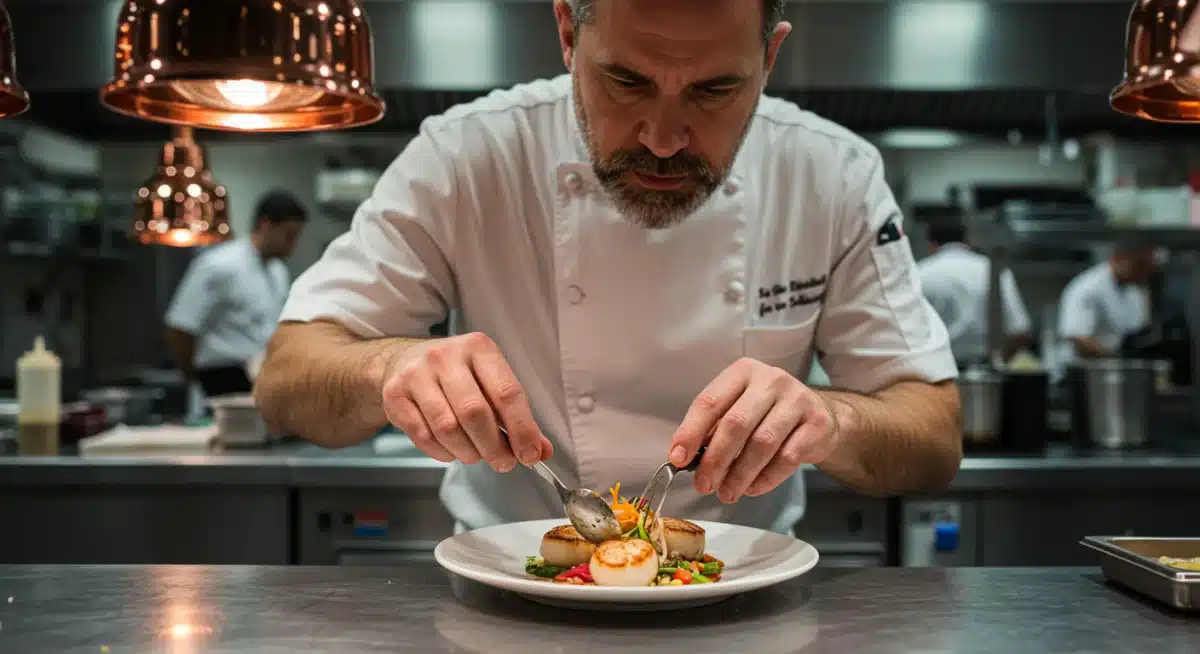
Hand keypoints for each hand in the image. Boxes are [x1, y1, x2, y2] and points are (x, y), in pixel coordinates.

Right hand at [381, 332, 552, 470]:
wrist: (404, 359)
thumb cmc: (458, 375)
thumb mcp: (491, 382)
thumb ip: (517, 416)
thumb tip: (540, 450)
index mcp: (479, 348)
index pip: (507, 393)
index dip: (522, 429)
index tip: (530, 455)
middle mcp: (446, 356)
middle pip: (475, 413)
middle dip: (494, 447)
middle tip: (504, 462)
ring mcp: (416, 374)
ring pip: (447, 428)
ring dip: (468, 452)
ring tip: (477, 455)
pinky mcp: (395, 395)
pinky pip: (423, 436)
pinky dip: (444, 453)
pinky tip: (452, 450)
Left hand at [669, 358, 840, 502]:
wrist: (819, 415)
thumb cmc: (767, 413)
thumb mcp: (739, 408)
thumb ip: (713, 428)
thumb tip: (685, 457)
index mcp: (743, 372)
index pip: (710, 402)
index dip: (690, 432)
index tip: (678, 458)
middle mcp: (771, 380)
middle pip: (736, 423)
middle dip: (715, 459)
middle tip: (703, 485)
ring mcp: (797, 400)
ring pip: (762, 443)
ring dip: (740, 474)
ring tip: (727, 493)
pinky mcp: (816, 424)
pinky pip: (787, 458)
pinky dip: (765, 478)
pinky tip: (752, 488)